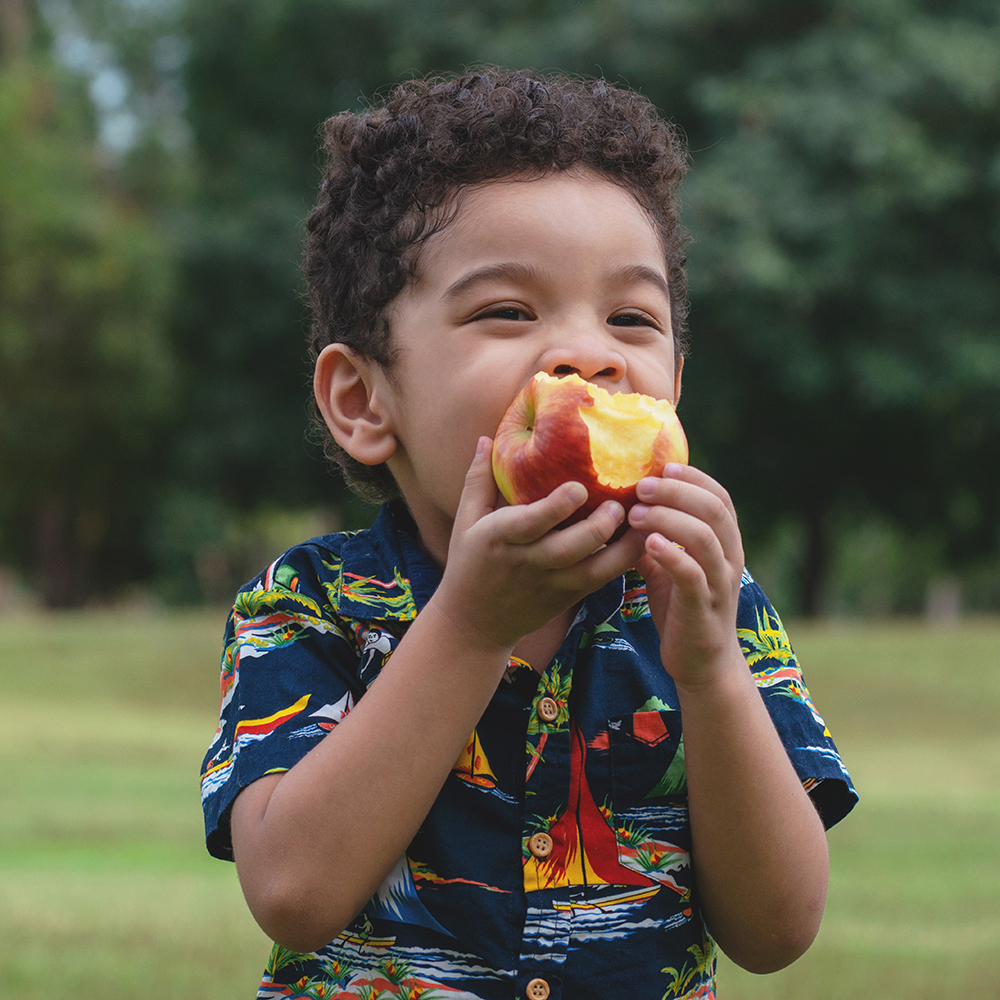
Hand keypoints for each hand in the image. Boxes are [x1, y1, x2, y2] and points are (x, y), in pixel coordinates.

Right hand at [429, 437, 645, 655]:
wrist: (475, 624)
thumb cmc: (470, 564)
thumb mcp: (465, 522)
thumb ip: (478, 480)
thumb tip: (486, 438)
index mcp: (500, 538)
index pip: (531, 523)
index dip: (556, 507)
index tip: (579, 487)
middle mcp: (527, 562)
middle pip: (568, 549)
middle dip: (598, 527)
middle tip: (620, 504)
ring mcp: (550, 583)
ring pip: (593, 570)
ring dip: (622, 548)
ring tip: (643, 522)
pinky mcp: (568, 598)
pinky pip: (600, 581)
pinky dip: (623, 562)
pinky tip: (643, 539)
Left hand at [627, 464, 745, 689]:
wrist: (703, 665)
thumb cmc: (684, 610)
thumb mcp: (669, 568)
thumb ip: (656, 538)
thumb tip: (625, 508)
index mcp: (725, 544)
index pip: (720, 497)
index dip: (693, 478)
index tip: (662, 467)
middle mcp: (729, 558)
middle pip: (713, 509)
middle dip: (676, 492)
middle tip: (641, 487)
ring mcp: (719, 583)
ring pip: (704, 537)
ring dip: (668, 518)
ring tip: (636, 514)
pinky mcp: (704, 608)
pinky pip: (693, 575)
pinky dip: (671, 555)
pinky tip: (648, 544)